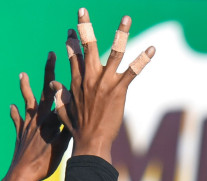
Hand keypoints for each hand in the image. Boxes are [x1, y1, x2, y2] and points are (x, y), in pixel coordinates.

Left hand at [1, 53, 70, 180]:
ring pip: (27, 101)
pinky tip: (11, 106)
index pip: (60, 94)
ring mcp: (27, 125)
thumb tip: (77, 112)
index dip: (66, 79)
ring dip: (25, 87)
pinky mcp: (20, 134)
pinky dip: (14, 113)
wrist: (23, 173)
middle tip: (50, 55)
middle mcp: (38, 117)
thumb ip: (68, 127)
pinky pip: (17, 120)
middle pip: (44, 90)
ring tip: (22, 74)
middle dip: (48, 71)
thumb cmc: (44, 162)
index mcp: (50, 119)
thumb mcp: (62, 145)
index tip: (73, 63)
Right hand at [51, 9, 154, 163]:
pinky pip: (133, 70)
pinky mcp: (119, 89)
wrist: (90, 141)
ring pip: (114, 52)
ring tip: (126, 18)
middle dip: (85, 27)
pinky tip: (153, 49)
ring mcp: (105, 81)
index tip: (71, 31)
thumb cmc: (78, 130)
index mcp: (76, 81)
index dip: (72, 42)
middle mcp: (89, 77)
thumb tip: (53, 84)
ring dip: (121, 33)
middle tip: (83, 10)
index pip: (73, 56)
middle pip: (88, 46)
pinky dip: (143, 59)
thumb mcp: (64, 110)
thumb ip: (60, 95)